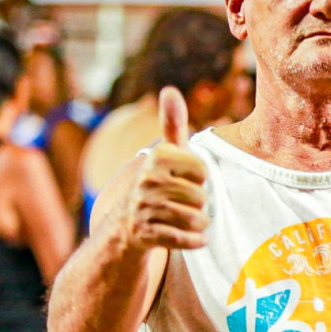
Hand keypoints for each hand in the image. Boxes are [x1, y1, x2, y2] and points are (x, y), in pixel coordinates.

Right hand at [119, 87, 208, 249]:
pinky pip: (183, 239)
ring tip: (194, 220)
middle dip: (201, 203)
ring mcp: (143, 209)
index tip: (190, 179)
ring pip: (194, 218)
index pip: (202, 170)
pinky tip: (199, 239)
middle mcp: (146, 181)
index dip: (202, 178)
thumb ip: (173, 123)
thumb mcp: (166, 153)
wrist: (128, 224)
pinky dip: (195, 241)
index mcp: (156, 158)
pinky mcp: (145, 235)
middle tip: (188, 202)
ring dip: (201, 223)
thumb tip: (169, 90)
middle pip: (200, 196)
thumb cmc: (159, 183)